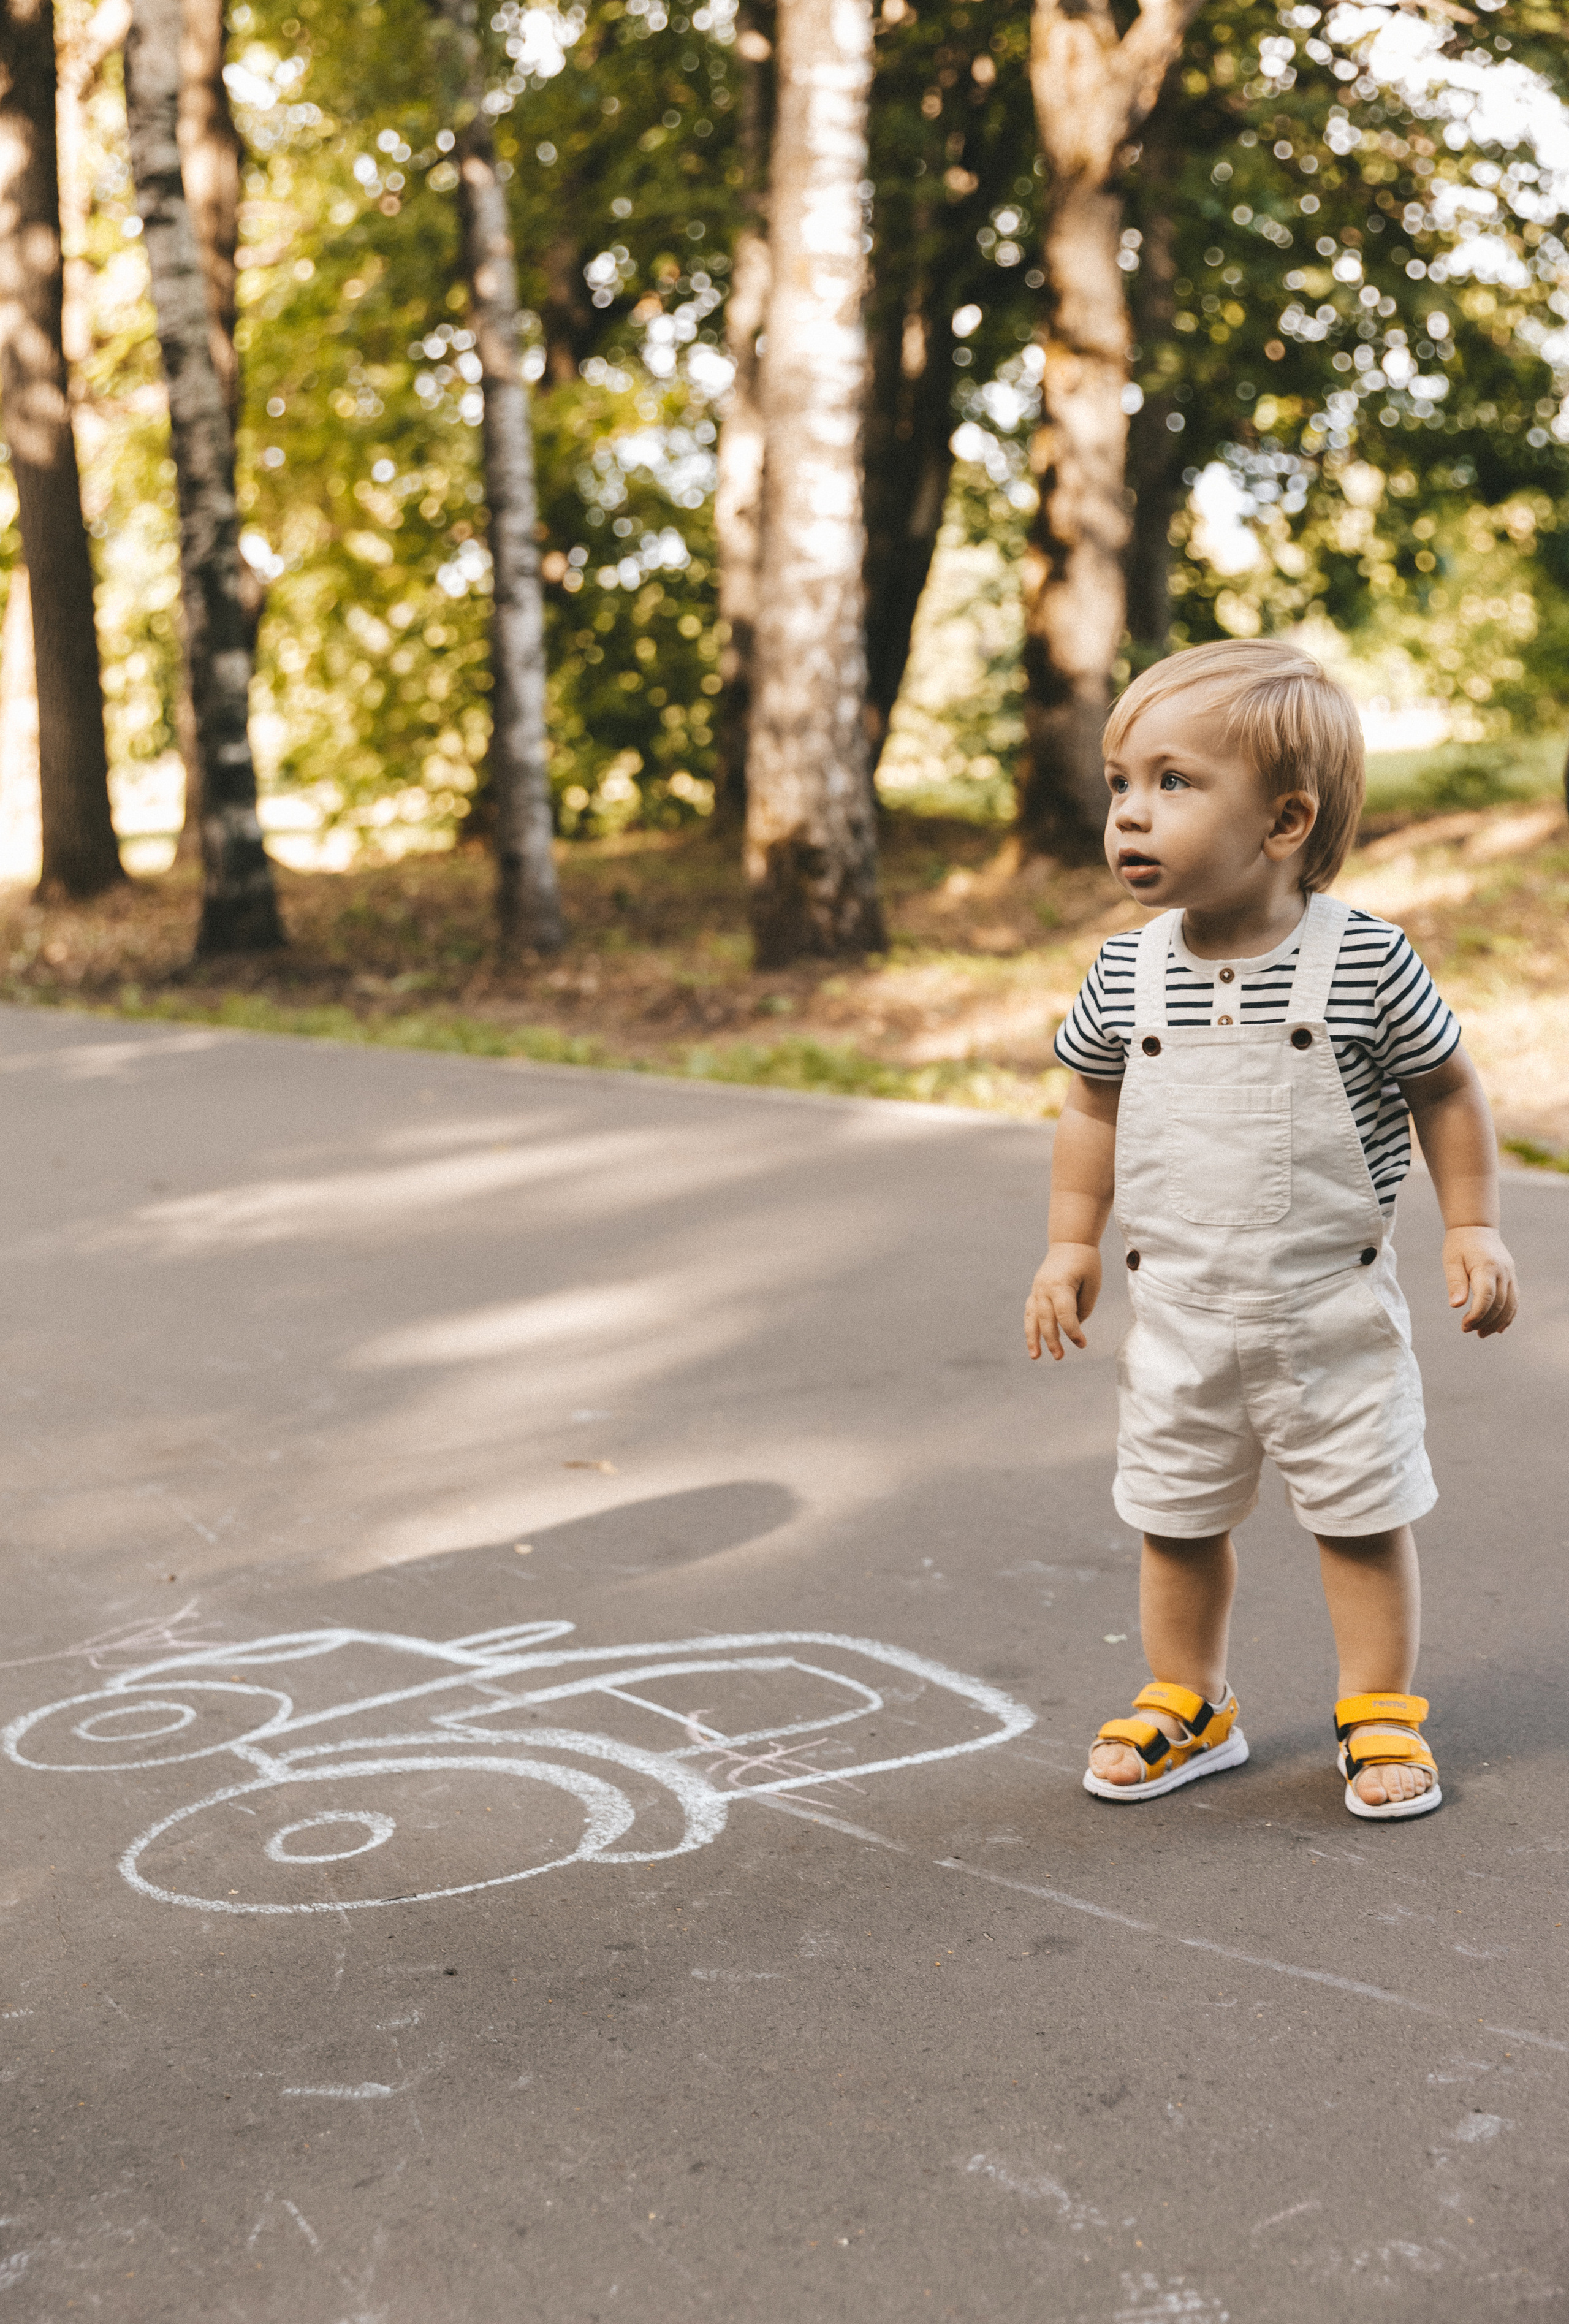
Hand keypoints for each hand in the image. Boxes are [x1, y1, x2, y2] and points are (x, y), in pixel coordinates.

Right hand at [1025, 1244, 1101, 1360]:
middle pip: (1046, 1320)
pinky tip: (1034, 1342)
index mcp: (1059, 1286)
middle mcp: (1044, 1289)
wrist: (1070, 1241)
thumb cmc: (1086, 1262)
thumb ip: (1084, 1307)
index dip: (1073, 1332)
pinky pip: (1030, 1312)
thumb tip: (1073, 1325)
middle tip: (1060, 1357)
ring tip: (1035, 1357)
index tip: (1083, 1344)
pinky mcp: (1035, 1291)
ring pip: (1031, 1318)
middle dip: (1052, 1340)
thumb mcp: (1092, 1284)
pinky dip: (1031, 1327)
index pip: (1064, 1315)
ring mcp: (1037, 1290)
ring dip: (1033, 1338)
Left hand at [1441, 1226, 1517, 1338]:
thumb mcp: (1451, 1261)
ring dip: (1497, 1323)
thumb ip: (1455, 1282)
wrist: (1477, 1228)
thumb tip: (1455, 1305)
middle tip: (1467, 1330)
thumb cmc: (1460, 1245)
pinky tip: (1498, 1328)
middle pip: (1499, 1304)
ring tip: (1481, 1334)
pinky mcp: (1512, 1278)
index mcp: (1487, 1267)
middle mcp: (1503, 1272)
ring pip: (1510, 1305)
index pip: (1486, 1297)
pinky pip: (1514, 1300)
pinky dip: (1509, 1316)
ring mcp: (1510, 1275)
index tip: (1464, 1326)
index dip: (1477, 1315)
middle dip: (1484, 1322)